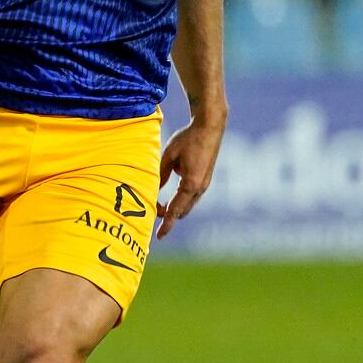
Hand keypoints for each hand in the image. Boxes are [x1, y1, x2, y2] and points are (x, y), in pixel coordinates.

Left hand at [156, 116, 224, 239]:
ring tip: (160, 209)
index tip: (158, 236)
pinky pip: (192, 197)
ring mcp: (205, 184)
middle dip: (169, 217)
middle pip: (182, 211)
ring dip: (175, 209)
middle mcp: (200, 188)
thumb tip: (152, 191)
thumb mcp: (168, 156)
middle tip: (153, 215)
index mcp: (191, 184)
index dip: (166, 224)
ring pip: (188, 205)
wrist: (210, 126)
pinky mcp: (206, 179)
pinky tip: (172, 199)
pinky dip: (181, 201)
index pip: (175, 210)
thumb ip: (160, 176)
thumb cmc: (188, 138)